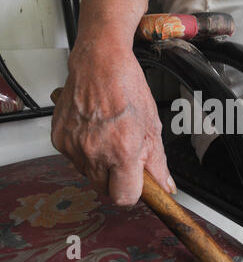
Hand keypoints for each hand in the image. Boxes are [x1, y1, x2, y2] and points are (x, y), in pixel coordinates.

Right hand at [51, 40, 175, 205]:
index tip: (137, 183)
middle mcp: (95, 152)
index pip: (124, 197)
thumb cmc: (127, 87)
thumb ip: (157, 162)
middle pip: (105, 190)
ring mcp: (73, 147)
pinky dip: (85, 152)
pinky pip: (74, 159)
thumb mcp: (152, 126)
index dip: (133, 192)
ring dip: (101, 165)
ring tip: (109, 138)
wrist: (99, 63)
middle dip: (117, 179)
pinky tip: (94, 132)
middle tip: (125, 156)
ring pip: (89, 175)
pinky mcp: (59, 139)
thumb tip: (165, 186)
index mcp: (122, 151)